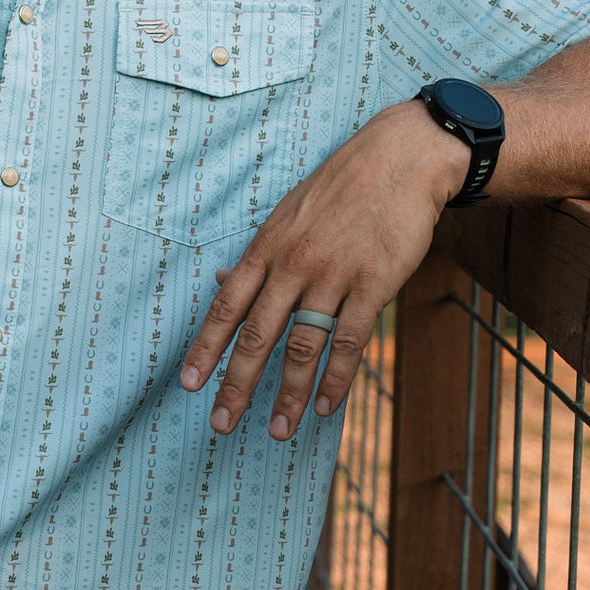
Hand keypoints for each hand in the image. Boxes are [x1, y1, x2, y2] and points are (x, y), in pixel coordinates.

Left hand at [181, 100, 471, 439]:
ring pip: (303, 345)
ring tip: (277, 430)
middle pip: (258, 333)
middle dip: (237, 383)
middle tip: (221, 424)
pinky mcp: (373, 283)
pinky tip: (328, 406)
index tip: (189, 384)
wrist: (400, 160)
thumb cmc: (340, 189)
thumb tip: (219, 282)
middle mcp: (293, 264)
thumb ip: (258, 256)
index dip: (206, 347)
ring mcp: (334, 275)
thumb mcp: (288, 215)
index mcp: (268, 247)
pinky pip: (350, 340)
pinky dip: (337, 378)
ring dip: (289, 393)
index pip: (227, 306)